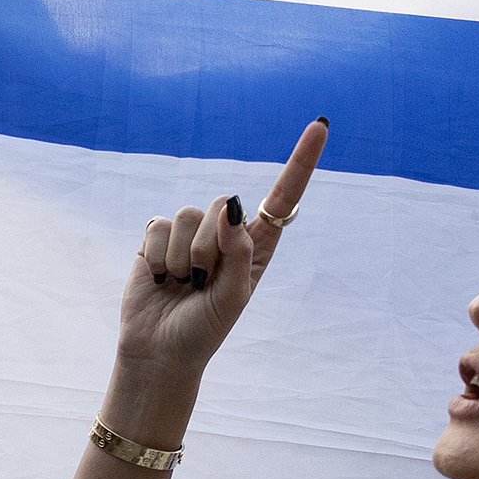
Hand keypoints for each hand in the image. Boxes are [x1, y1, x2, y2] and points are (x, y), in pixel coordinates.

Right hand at [114, 119, 328, 391]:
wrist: (160, 353)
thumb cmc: (204, 330)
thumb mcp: (234, 297)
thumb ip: (238, 251)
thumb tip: (228, 205)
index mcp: (255, 246)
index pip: (283, 197)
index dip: (300, 161)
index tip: (321, 126)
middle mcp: (224, 233)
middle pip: (220, 205)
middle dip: (208, 248)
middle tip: (202, 283)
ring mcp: (189, 234)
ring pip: (188, 215)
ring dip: (182, 257)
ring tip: (181, 284)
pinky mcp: (157, 239)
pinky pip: (159, 226)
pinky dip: (159, 256)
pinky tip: (161, 278)